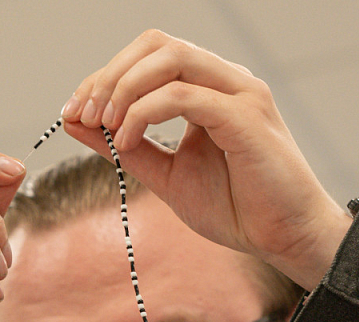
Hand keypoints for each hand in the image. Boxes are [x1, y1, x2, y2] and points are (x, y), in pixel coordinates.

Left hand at [61, 29, 350, 290]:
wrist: (284, 240)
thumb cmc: (235, 209)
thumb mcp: (165, 175)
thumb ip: (125, 146)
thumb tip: (75, 122)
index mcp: (208, 88)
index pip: (148, 56)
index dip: (104, 77)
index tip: (74, 113)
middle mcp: (226, 80)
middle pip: (156, 43)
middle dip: (109, 74)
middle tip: (83, 114)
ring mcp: (239, 94)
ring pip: (171, 58)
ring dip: (124, 87)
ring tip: (103, 125)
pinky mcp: (246, 117)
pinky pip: (184, 96)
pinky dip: (145, 112)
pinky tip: (127, 140)